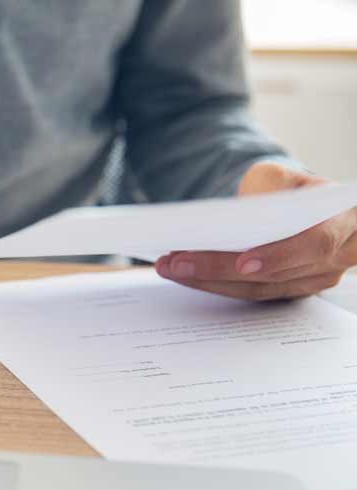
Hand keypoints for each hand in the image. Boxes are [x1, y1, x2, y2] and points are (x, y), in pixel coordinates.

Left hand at [155, 161, 356, 299]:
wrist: (302, 206)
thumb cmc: (293, 188)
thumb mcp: (283, 175)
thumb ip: (270, 185)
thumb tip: (237, 213)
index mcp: (345, 221)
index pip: (317, 243)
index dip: (280, 255)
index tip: (243, 262)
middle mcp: (338, 257)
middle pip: (276, 274)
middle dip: (221, 268)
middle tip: (177, 261)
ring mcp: (315, 279)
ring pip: (259, 289)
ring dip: (209, 280)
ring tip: (170, 266)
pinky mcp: (291, 290)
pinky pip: (251, 294)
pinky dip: (215, 284)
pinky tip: (185, 274)